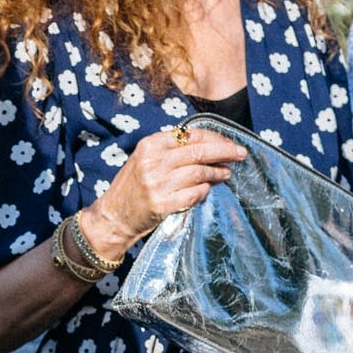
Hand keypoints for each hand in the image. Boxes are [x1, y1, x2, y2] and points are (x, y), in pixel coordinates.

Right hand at [76, 123, 246, 262]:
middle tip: (240, 154)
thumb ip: (171, 150)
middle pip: (199, 151)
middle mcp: (154, 162)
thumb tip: (208, 145)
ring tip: (226, 174)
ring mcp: (158, 184)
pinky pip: (194, 194)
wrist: (113, 217)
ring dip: (217, 173)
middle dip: (224, 151)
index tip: (229, 143)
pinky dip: (205, 191)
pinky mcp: (162, 204)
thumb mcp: (145, 159)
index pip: (191, 135)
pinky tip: (207, 190)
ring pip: (200, 172)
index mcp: (150, 145)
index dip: (214, 138)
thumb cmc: (132, 187)